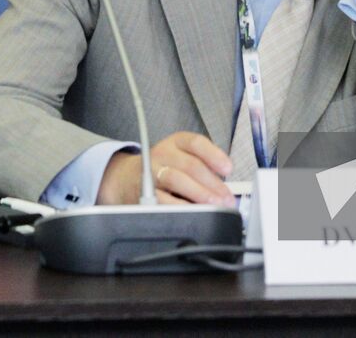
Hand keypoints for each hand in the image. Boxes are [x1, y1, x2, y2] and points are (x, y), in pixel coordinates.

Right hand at [97, 132, 233, 205]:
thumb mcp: (182, 157)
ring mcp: (152, 172)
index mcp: (176, 142)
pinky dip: (181, 207)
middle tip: (227, 198)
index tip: (228, 169)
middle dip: (212, 183)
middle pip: (190, 165)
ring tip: (214, 205)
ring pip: (177, 180)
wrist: (127, 178)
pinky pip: (164, 200)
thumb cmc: (164, 168)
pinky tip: (193, 212)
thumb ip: (204, 166)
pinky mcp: (145, 192)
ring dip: (199, 195)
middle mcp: (163, 154)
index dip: (214, 155)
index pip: (196, 143)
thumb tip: (225, 187)